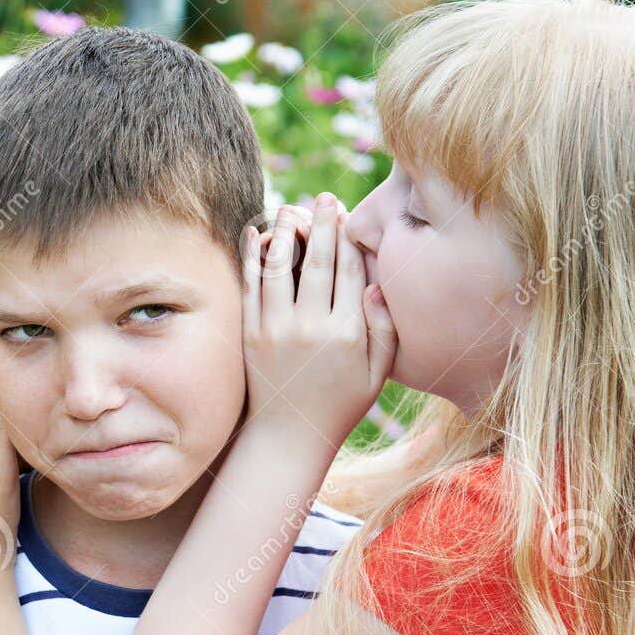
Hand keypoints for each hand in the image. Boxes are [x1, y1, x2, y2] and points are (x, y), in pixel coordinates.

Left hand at [242, 193, 396, 450]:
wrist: (288, 435)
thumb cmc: (340, 404)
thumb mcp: (376, 374)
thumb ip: (384, 330)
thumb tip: (378, 286)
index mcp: (347, 333)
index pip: (350, 271)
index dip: (349, 239)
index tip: (348, 216)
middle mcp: (311, 327)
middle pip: (318, 261)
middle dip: (322, 224)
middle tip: (324, 198)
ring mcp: (276, 329)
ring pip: (280, 267)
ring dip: (285, 233)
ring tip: (289, 210)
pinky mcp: (250, 334)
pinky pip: (250, 286)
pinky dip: (251, 257)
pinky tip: (254, 235)